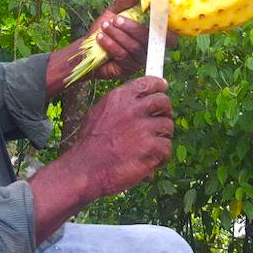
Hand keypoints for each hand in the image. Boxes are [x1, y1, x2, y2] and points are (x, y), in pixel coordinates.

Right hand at [68, 76, 173, 197]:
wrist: (85, 169)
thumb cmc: (91, 144)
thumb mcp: (100, 113)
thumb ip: (121, 105)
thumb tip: (141, 101)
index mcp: (119, 97)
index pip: (148, 83)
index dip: (159, 86)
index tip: (163, 89)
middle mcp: (132, 109)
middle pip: (163, 102)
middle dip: (165, 112)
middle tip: (160, 123)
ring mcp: (142, 128)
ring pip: (167, 126)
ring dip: (162, 137)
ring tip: (149, 148)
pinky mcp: (151, 148)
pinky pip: (166, 147)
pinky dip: (161, 156)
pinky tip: (149, 161)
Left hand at [90, 0, 177, 79]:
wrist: (88, 49)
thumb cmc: (104, 30)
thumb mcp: (113, 13)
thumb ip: (123, 3)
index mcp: (150, 34)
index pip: (166, 33)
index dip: (165, 26)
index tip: (153, 14)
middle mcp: (149, 48)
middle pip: (148, 39)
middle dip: (132, 27)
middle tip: (116, 20)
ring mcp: (139, 60)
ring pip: (135, 47)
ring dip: (118, 35)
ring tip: (104, 27)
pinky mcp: (128, 69)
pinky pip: (123, 56)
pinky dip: (111, 44)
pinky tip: (101, 38)